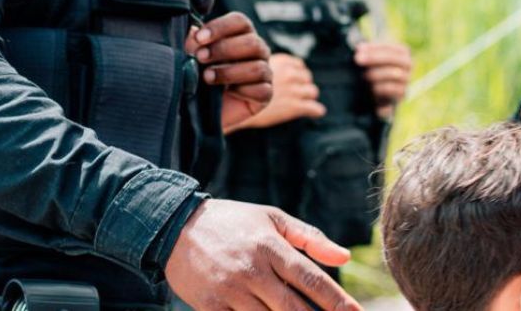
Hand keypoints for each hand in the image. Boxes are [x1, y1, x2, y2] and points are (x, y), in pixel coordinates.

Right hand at [165, 199, 361, 310]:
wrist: (176, 227)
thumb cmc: (233, 222)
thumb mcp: (271, 219)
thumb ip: (309, 238)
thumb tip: (344, 257)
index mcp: (270, 246)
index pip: (311, 279)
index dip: (337, 302)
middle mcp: (251, 270)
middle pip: (294, 309)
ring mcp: (230, 291)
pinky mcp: (210, 308)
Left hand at [187, 12, 271, 132]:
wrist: (200, 110)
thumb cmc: (198, 77)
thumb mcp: (192, 57)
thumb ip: (194, 43)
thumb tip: (192, 32)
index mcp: (241, 35)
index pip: (240, 22)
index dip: (220, 27)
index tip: (199, 38)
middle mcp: (257, 51)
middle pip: (251, 42)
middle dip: (223, 49)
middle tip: (200, 57)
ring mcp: (264, 72)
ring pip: (257, 67)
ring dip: (229, 71)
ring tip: (207, 77)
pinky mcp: (265, 95)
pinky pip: (261, 90)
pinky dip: (242, 91)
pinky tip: (227, 93)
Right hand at [230, 53, 326, 132]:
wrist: (230, 106)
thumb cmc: (233, 87)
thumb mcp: (246, 65)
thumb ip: (260, 64)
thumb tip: (265, 66)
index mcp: (280, 62)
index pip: (298, 64)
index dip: (297, 71)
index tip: (295, 76)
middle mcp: (289, 74)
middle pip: (306, 77)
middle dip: (303, 83)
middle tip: (298, 90)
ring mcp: (293, 90)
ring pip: (312, 91)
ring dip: (308, 95)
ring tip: (304, 100)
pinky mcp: (294, 107)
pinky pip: (313, 108)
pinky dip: (315, 110)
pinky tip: (316, 111)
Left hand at [354, 41, 411, 109]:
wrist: (381, 92)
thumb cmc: (376, 69)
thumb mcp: (372, 58)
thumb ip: (367, 52)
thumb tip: (359, 49)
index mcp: (402, 52)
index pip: (389, 47)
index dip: (374, 48)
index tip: (359, 49)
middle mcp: (407, 64)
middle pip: (393, 58)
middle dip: (374, 58)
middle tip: (358, 59)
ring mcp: (406, 78)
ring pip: (394, 74)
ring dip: (377, 73)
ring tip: (364, 75)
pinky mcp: (402, 92)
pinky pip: (393, 89)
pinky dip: (381, 87)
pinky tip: (371, 87)